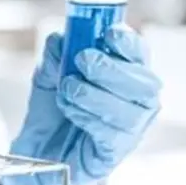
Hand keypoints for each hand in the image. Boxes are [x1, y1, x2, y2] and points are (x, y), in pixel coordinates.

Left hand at [0, 26, 161, 184]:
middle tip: (83, 60)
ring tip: (69, 89)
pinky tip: (71, 111)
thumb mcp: (48, 75)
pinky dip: (89, 118)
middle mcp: (138, 101)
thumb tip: (60, 39)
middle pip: (145, 83)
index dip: (129, 42)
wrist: (40, 150)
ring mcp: (132, 128)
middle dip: (112, 68)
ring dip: (96, 95)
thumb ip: (55, 55)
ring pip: (131, 111)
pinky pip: (113, 134)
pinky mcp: (117, 151)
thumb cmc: (54, 110)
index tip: (110, 33)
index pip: (141, 54)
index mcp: (128, 74)